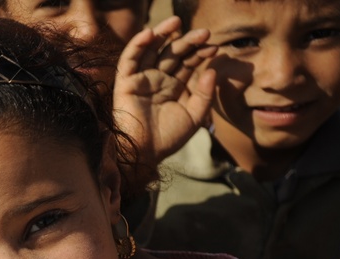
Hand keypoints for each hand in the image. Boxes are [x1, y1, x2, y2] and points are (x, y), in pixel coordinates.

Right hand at [114, 15, 217, 164]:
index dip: (200, 53)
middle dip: (187, 41)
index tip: (214, 47)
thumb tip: (212, 70)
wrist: (143, 153)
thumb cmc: (167, 139)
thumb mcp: (194, 116)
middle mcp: (157, 80)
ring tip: (177, 22)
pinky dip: (137, 45)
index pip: (187, 63)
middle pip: (172, 53)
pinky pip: (129, 60)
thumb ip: (204, 94)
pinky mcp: (125, 83)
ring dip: (162, 34)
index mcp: (172, 87)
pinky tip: (150, 33)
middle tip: (204, 33)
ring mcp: (141, 80)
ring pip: (151, 51)